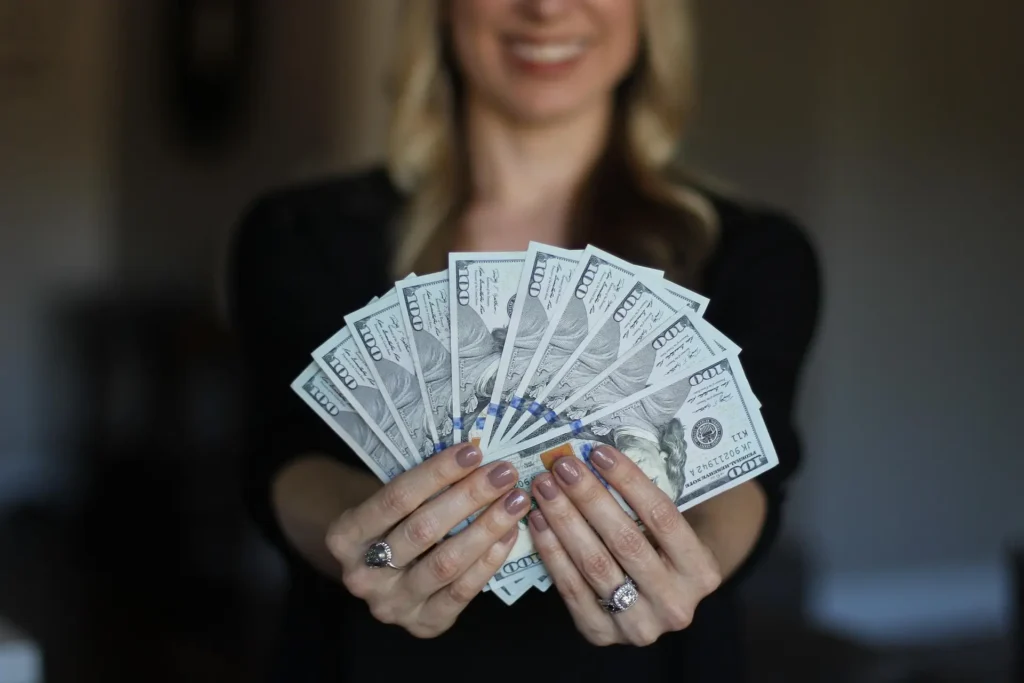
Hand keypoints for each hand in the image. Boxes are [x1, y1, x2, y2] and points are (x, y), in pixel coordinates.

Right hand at [326, 443, 530, 637]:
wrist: (377, 574)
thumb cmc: (388, 526)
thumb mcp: (386, 503)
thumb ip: (419, 487)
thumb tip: (473, 459)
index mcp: (345, 536)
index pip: (396, 498)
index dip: (437, 473)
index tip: (473, 452)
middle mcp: (363, 575)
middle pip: (423, 530)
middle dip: (469, 497)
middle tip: (504, 473)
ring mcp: (393, 604)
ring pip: (446, 563)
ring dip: (487, 528)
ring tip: (514, 501)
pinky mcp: (423, 623)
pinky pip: (462, 591)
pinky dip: (490, 560)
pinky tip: (508, 533)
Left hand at [528, 446, 721, 646]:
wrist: (663, 602)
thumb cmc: (666, 551)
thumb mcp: (674, 529)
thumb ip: (645, 502)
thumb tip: (596, 457)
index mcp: (701, 572)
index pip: (662, 517)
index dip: (628, 481)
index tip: (598, 452)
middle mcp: (675, 604)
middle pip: (625, 540)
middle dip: (588, 497)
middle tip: (562, 466)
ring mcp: (638, 625)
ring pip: (594, 564)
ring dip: (564, 520)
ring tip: (545, 488)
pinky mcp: (602, 635)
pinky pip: (571, 588)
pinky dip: (551, 550)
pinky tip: (539, 521)